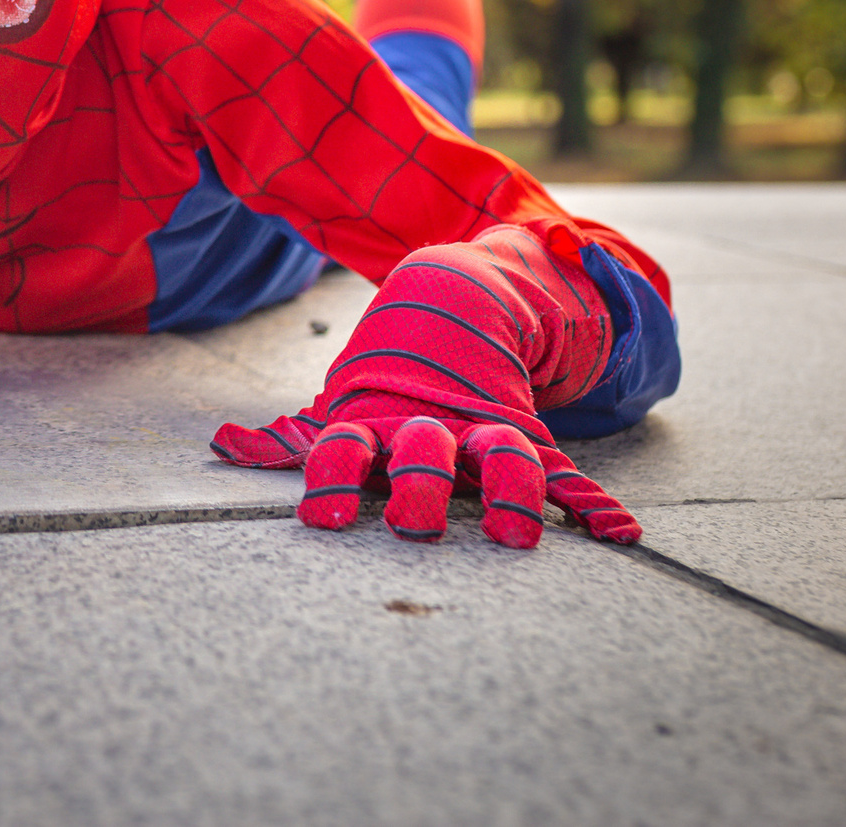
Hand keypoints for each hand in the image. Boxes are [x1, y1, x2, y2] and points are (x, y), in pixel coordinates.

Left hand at [211, 226, 640, 547]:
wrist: (455, 308)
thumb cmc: (386, 387)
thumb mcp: (339, 409)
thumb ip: (289, 438)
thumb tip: (224, 445)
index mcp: (377, 422)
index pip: (344, 452)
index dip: (329, 482)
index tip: (320, 520)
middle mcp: (430, 426)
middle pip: (423, 454)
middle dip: (417, 489)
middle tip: (413, 528)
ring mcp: (483, 430)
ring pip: (500, 458)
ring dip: (509, 494)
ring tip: (518, 535)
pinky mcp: (528, 439)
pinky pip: (567, 475)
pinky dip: (593, 504)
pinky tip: (621, 536)